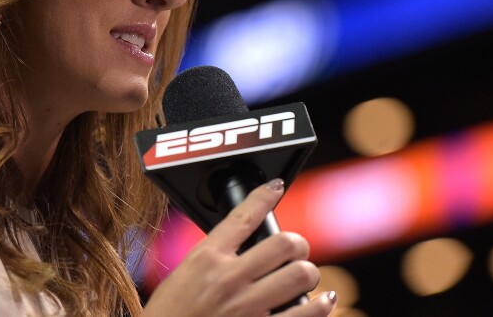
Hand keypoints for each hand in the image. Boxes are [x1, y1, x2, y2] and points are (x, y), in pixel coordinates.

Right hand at [142, 178, 336, 315]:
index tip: (275, 187)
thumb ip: (212, 260)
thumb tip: (243, 246)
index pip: (243, 217)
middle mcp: (228, 279)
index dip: (264, 196)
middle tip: (296, 250)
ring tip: (305, 276)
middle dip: (298, 244)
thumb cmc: (170, 315)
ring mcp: (246, 308)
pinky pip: (304, 315)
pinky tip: (322, 301)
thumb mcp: (183, 276)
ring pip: (301, 275)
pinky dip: (320, 306)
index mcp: (206, 259)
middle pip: (284, 244)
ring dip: (308, 274)